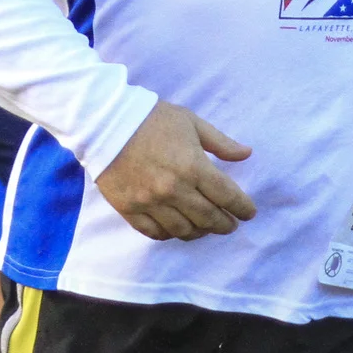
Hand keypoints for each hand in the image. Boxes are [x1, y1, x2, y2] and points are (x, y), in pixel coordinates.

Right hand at [95, 101, 256, 241]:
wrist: (104, 122)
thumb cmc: (152, 118)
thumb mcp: (191, 122)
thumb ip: (220, 142)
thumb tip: (246, 154)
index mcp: (192, 166)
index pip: (227, 196)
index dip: (242, 207)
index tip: (248, 212)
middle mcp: (173, 189)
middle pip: (208, 218)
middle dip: (225, 224)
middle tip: (231, 224)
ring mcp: (150, 203)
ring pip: (184, 230)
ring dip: (200, 232)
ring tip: (206, 228)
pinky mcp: (130, 210)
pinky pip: (155, 233)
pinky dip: (170, 234)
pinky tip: (177, 228)